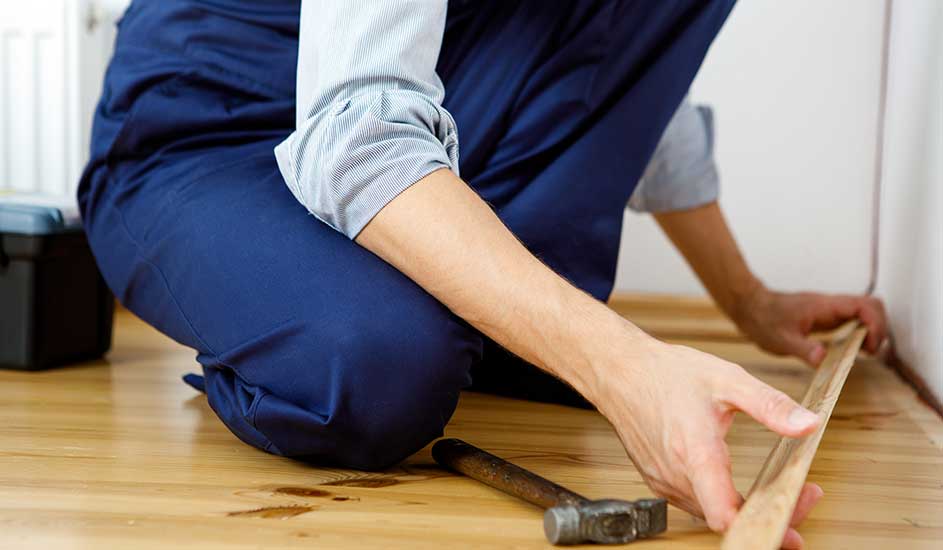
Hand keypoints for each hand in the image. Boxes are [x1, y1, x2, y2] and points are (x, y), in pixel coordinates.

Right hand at [589, 332, 822, 547]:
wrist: (620, 371)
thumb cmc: (666, 374)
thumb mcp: (727, 379)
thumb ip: (770, 405)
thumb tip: (808, 425)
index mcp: (695, 452)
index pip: (725, 514)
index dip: (762, 525)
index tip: (793, 521)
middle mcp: (676, 474)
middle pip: (728, 520)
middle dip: (771, 514)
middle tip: (806, 499)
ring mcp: (664, 482)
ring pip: (712, 515)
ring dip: (746, 510)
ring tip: (780, 490)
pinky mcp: (658, 481)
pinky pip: (695, 504)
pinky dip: (721, 502)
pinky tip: (736, 486)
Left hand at [733, 286, 887, 365]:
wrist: (749, 306)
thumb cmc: (763, 320)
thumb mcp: (780, 340)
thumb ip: (803, 348)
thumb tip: (823, 358)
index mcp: (824, 306)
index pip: (865, 306)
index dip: (876, 325)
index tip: (870, 347)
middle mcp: (831, 305)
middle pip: (872, 306)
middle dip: (879, 328)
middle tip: (870, 352)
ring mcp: (829, 310)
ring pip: (865, 312)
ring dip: (872, 330)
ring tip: (864, 352)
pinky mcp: (825, 316)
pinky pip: (852, 320)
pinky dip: (860, 332)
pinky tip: (851, 350)